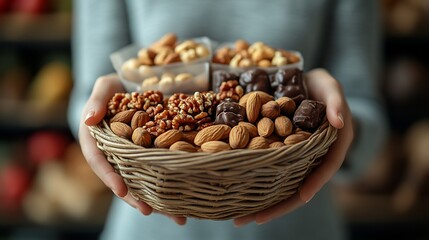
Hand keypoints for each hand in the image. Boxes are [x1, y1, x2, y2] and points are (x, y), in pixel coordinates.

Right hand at [79, 74, 186, 224]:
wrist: (135, 85)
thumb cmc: (116, 87)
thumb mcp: (104, 87)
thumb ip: (96, 100)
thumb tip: (88, 118)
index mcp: (97, 140)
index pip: (99, 161)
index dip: (109, 176)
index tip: (121, 190)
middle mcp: (115, 153)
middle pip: (122, 179)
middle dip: (134, 198)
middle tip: (148, 211)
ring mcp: (133, 157)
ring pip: (142, 181)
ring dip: (158, 200)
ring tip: (177, 216)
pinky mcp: (150, 155)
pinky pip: (158, 172)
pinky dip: (170, 185)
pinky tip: (186, 199)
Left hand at [234, 68, 353, 226]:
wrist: (306, 83)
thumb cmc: (323, 86)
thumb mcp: (332, 88)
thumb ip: (336, 102)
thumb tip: (340, 122)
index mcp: (332, 145)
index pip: (327, 167)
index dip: (316, 181)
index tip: (303, 195)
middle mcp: (313, 157)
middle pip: (299, 186)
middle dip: (279, 205)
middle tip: (254, 219)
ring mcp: (296, 157)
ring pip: (281, 183)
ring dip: (261, 201)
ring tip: (238, 217)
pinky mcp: (280, 152)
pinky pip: (270, 170)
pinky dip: (256, 180)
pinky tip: (237, 190)